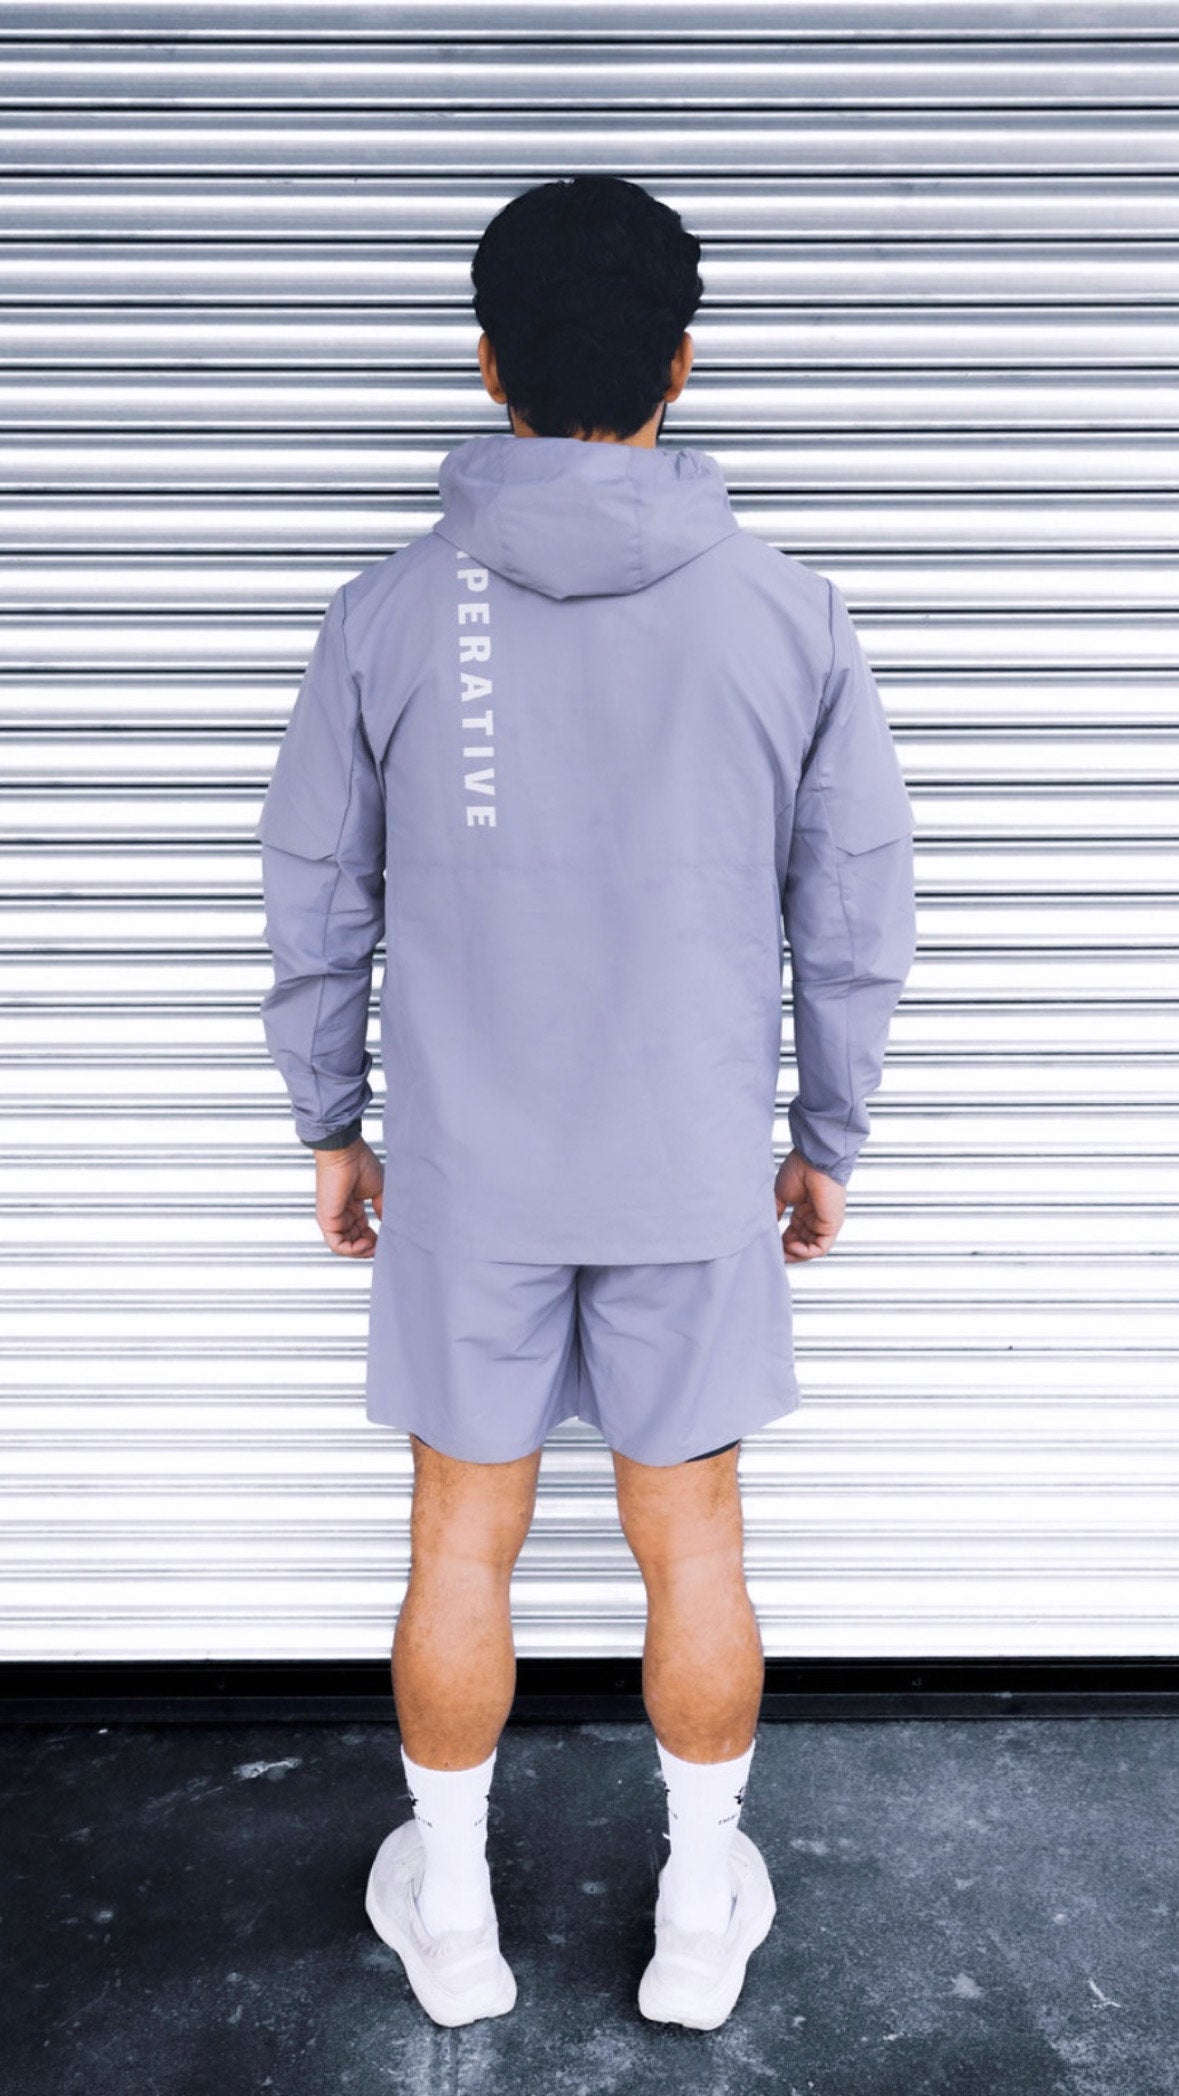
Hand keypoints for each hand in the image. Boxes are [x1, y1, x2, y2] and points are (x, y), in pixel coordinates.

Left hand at [313, 1138, 383, 1257]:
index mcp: (352, 1207)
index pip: (361, 1232)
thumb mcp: (378, 1191)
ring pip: (345, 1247)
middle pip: (354, 1242)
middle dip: (370, 1248)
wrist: (346, 1152)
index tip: (386, 1240)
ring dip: (362, 1251)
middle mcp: (342, 1214)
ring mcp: (333, 1218)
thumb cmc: (360, 1163)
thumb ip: (382, 1210)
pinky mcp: (327, 1220)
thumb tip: (389, 1227)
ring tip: (374, 1246)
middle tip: (382, 1246)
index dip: (374, 1240)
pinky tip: (366, 1243)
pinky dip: (352, 1250)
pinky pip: (337, 1245)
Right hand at [774, 1148, 845, 1262]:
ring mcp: (824, 1222)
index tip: (770, 1245)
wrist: (814, 1160)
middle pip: (802, 1243)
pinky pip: (820, 1248)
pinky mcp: (831, 1225)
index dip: (782, 1242)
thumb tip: (768, 1228)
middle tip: (775, 1252)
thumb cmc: (799, 1169)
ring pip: (811, 1249)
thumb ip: (776, 1213)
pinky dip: (805, 1252)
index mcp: (805, 1208)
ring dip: (795, 1254)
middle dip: (787, 1251)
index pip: (794, 1233)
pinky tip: (791, 1246)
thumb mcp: (781, 1195)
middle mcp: (815, 1217)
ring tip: (782, 1252)